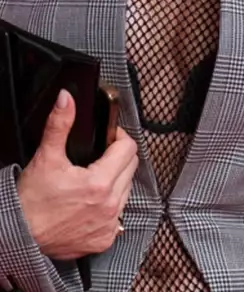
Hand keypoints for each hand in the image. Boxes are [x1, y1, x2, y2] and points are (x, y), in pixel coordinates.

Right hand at [16, 90, 137, 260]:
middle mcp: (109, 205)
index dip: (118, 138)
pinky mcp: (105, 238)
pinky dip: (110, 206)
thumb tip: (67, 99)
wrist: (18, 236)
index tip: (109, 138)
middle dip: (117, 158)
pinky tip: (93, 203)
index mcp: (99, 183)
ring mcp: (109, 224)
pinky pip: (119, 215)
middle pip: (130, 168)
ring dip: (115, 182)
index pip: (129, 148)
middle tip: (98, 158)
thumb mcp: (45, 158)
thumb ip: (60, 125)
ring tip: (92, 180)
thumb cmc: (30, 202)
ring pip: (127, 190)